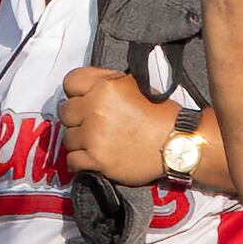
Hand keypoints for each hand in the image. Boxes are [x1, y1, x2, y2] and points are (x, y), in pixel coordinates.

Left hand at [60, 67, 177, 187]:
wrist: (177, 144)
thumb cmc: (160, 116)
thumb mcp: (136, 85)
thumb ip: (108, 83)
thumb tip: (88, 88)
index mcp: (105, 86)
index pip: (70, 82)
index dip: (76, 92)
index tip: (83, 100)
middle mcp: (95, 108)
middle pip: (65, 112)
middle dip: (77, 118)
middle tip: (91, 125)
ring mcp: (94, 135)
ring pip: (67, 138)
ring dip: (79, 142)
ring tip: (95, 143)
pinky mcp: (97, 159)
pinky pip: (71, 160)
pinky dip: (80, 161)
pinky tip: (92, 159)